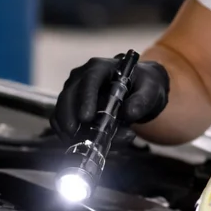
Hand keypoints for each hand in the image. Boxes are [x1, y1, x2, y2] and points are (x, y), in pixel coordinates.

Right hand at [51, 55, 169, 138]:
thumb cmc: (143, 86)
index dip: (86, 99)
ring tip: (77, 142)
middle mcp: (82, 76)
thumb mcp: (150, 90)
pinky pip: (60, 118)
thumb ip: (141, 101)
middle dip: (69, 116)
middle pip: (69, 94)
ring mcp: (73, 90)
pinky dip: (63, 132)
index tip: (86, 117)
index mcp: (101, 68)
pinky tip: (74, 143)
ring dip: (66, 126)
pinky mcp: (70, 105)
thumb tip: (128, 113)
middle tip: (73, 135)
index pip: (90, 80)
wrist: (137, 89)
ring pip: (61, 108)